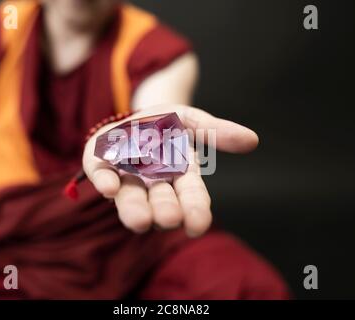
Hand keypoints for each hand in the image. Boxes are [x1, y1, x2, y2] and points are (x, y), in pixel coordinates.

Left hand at [82, 104, 258, 236]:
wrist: (137, 116)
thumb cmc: (168, 124)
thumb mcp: (193, 121)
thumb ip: (218, 131)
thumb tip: (252, 140)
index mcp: (179, 175)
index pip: (191, 198)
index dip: (196, 211)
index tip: (197, 227)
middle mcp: (153, 183)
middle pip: (160, 202)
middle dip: (164, 211)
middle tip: (168, 219)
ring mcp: (126, 176)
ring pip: (130, 198)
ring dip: (133, 209)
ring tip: (139, 220)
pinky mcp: (101, 164)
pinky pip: (101, 174)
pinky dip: (104, 181)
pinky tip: (109, 187)